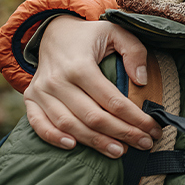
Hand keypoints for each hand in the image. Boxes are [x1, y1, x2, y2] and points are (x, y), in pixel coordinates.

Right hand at [23, 15, 162, 157]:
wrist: (54, 31)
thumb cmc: (90, 35)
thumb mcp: (116, 32)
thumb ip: (134, 51)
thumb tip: (142, 81)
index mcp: (80, 65)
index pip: (112, 100)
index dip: (135, 118)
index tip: (154, 129)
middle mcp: (58, 80)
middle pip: (93, 117)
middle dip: (122, 134)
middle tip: (145, 144)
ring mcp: (41, 91)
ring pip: (69, 125)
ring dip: (95, 142)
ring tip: (119, 152)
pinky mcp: (31, 98)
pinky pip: (38, 124)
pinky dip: (52, 138)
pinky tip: (73, 147)